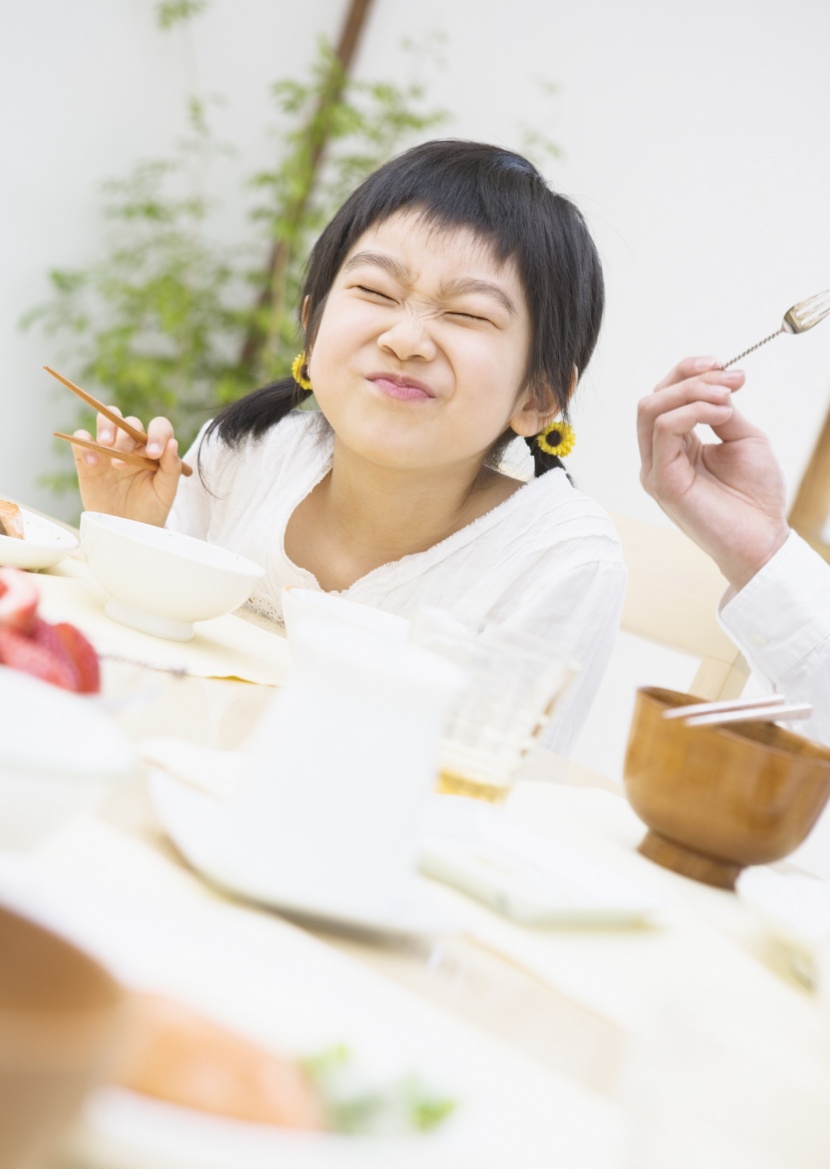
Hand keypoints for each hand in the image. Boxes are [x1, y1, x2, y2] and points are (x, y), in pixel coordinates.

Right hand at [73, 408, 182, 526]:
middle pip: (129, 422)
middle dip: (126, 438)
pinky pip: (81, 439)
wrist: (124, 531)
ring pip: (106, 419)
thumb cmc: (149, 510)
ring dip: (106, 426)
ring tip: (106, 445)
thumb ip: (171, 468)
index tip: (154, 453)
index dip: (157, 434)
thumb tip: (173, 442)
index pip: (159, 427)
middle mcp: (132, 445)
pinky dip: (84, 444)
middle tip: (123, 463)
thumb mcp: (165, 493)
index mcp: (154, 449)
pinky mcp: (87, 459)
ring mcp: (109, 449)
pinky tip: (93, 464)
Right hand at [637, 356, 789, 590]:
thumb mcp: (742, 437)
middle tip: (731, 381)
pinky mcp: (661, 482)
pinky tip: (720, 414)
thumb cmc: (754, 496)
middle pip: (653, 398)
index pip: (665, 396)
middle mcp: (658, 456)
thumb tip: (714, 385)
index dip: (689, 372)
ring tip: (726, 398)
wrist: (763, 538)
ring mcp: (655, 469)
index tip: (725, 366)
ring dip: (691, 393)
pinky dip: (692, 412)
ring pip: (652, 410)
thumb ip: (721, 411)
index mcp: (675, 445)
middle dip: (691, 379)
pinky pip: (663, 431)